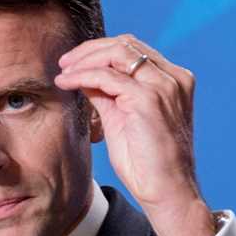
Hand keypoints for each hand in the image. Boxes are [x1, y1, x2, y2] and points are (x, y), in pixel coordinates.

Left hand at [55, 34, 214, 235]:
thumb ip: (109, 96)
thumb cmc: (147, 164)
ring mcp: (163, 86)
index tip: (74, 63)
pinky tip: (66, 83)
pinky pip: (106, 76)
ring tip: (63, 72)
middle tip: (64, 63)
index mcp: (173, 81)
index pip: (134, 49)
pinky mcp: (148, 100)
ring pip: (117, 53)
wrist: (167, 192)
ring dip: (84, 59)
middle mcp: (173, 78)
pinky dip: (82, 76)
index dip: (100, 50)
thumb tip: (85, 78)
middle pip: (126, 44)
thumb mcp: (124, 120)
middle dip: (89, 50)